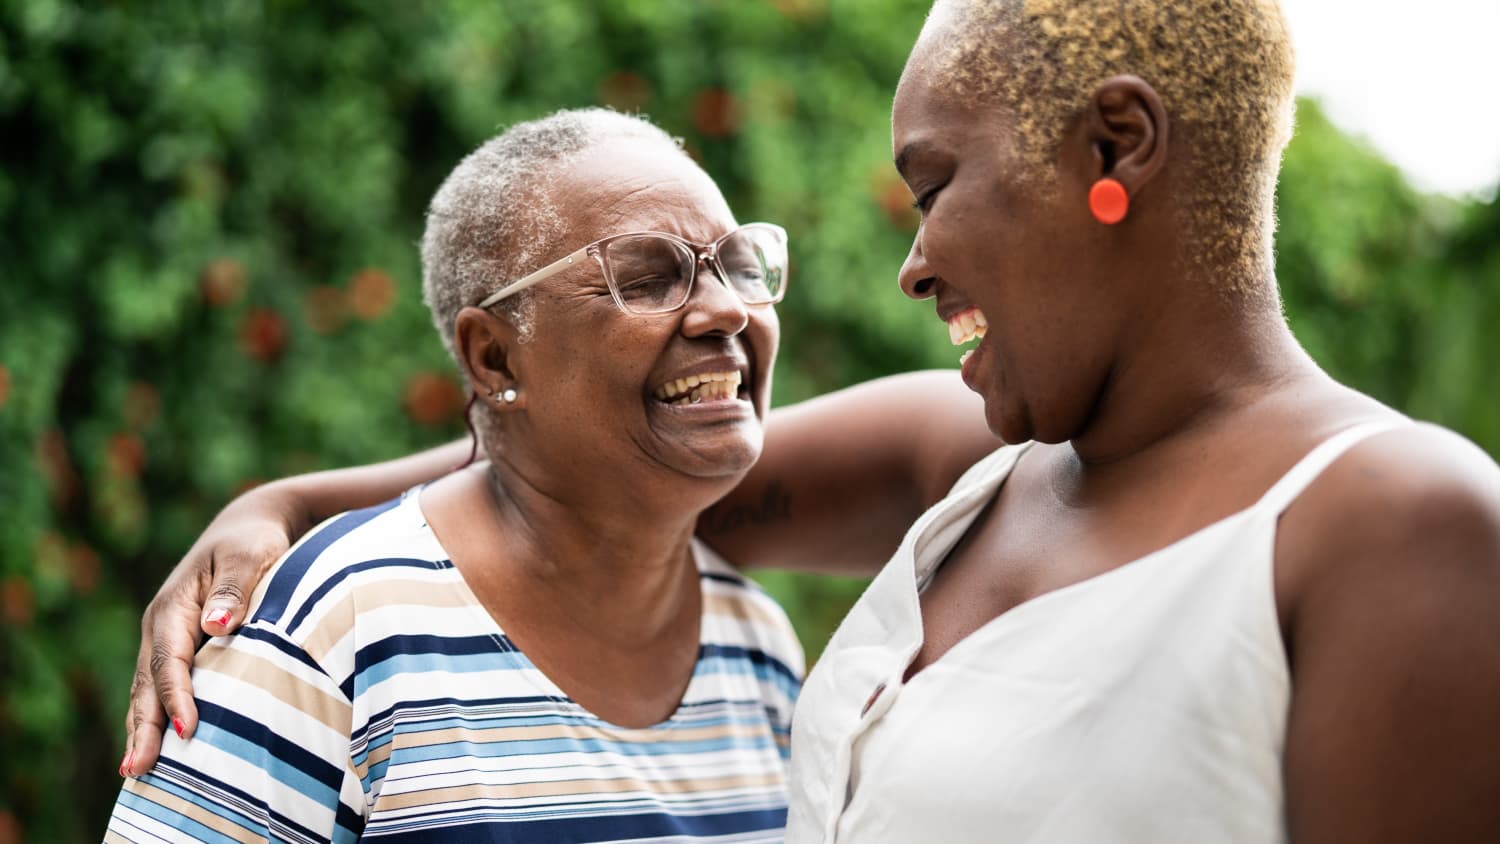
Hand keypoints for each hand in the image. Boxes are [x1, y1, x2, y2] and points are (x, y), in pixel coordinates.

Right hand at [120, 484, 301, 776]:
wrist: (249, 524)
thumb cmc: (254, 541)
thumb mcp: (250, 556)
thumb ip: (235, 590)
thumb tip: (216, 625)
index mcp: (175, 605)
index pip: (171, 661)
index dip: (177, 697)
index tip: (187, 730)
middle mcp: (163, 624)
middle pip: (148, 683)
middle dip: (143, 726)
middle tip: (137, 769)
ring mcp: (168, 636)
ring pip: (149, 688)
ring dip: (143, 727)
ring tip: (136, 771)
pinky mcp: (181, 644)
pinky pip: (164, 684)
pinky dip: (157, 713)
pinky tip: (158, 743)